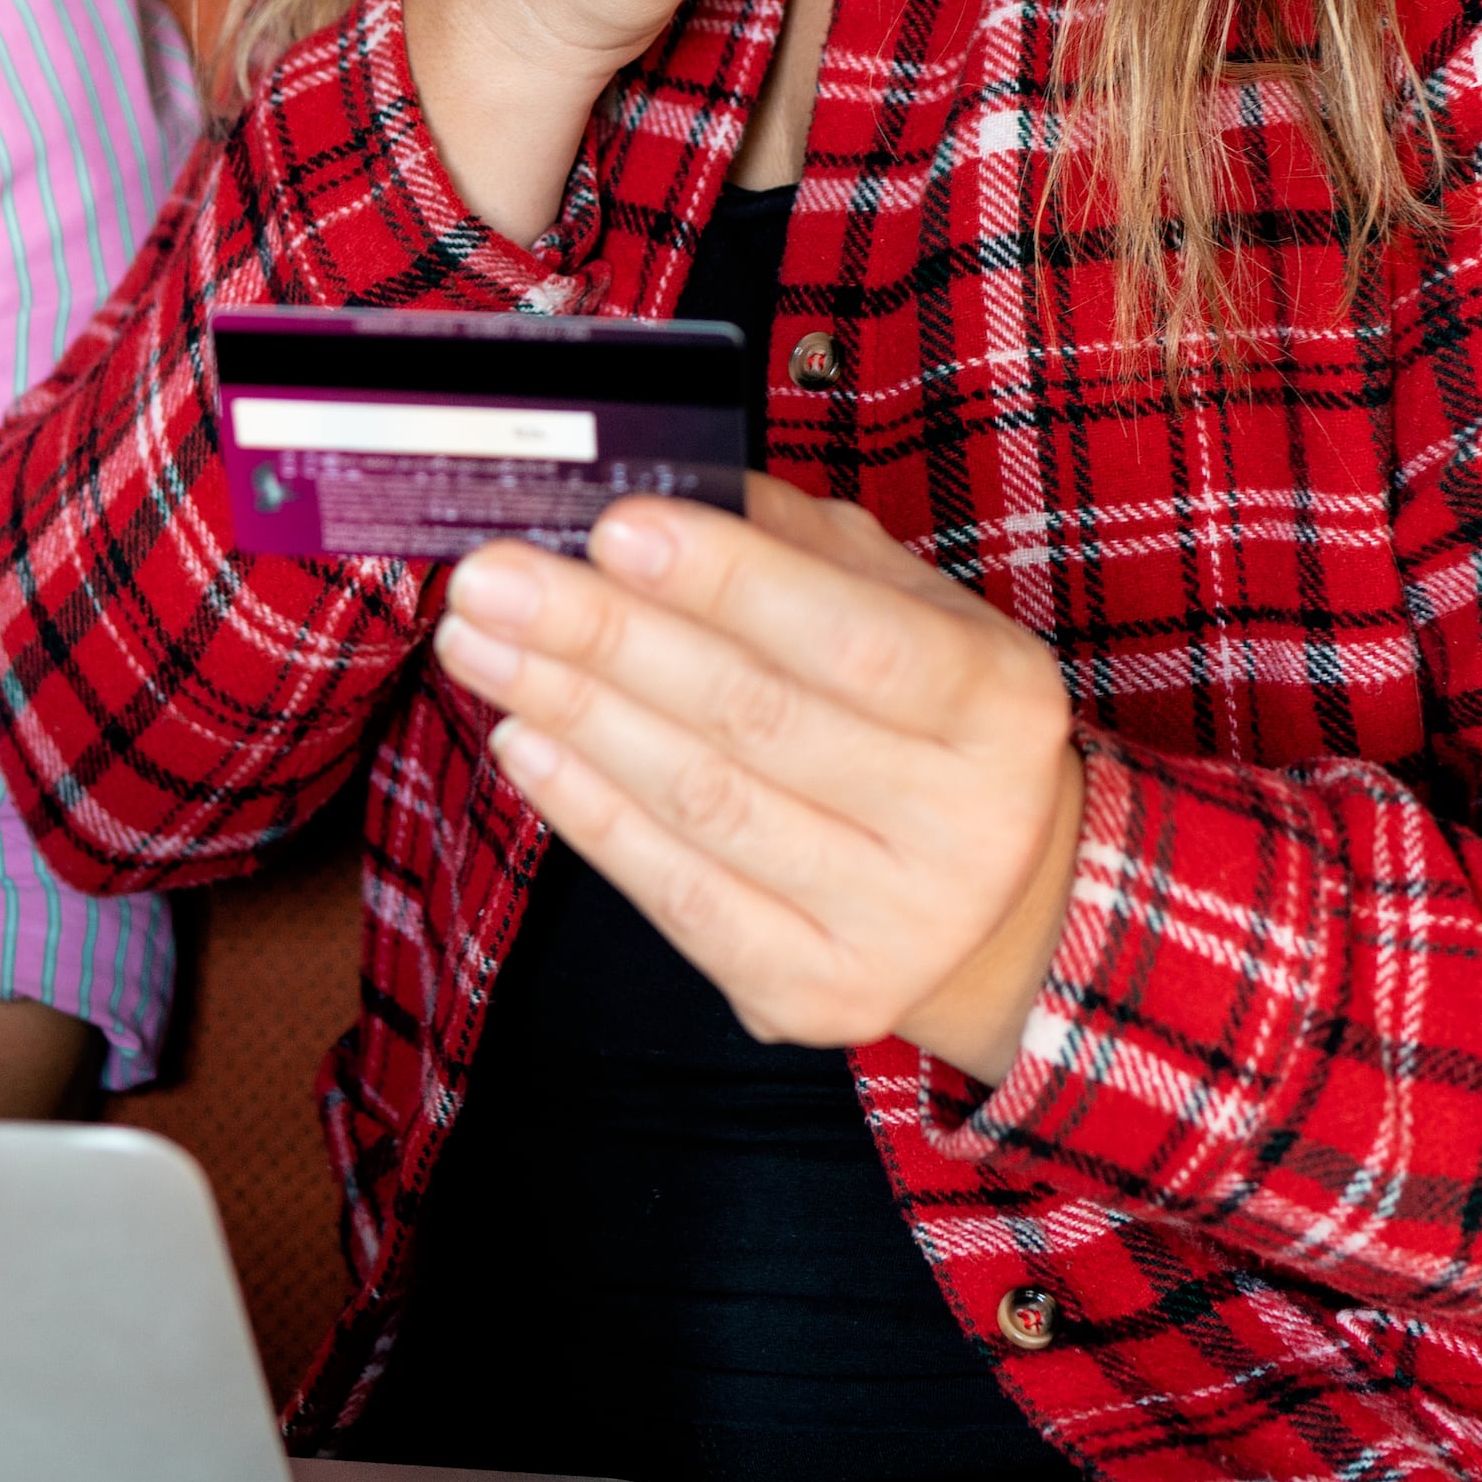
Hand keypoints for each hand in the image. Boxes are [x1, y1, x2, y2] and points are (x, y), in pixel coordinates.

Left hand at [434, 473, 1083, 1083]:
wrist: (992, 904)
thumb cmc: (925, 720)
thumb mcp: (910, 611)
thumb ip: (796, 546)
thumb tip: (653, 489)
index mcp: (1000, 704)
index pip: (854, 636)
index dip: (729, 582)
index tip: (615, 528)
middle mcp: (962, 825)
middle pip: (753, 718)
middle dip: (603, 638)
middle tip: (492, 582)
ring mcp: (887, 924)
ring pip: (700, 803)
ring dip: (572, 713)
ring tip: (481, 647)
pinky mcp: (810, 992)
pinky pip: (675, 894)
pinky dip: (587, 811)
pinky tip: (525, 740)